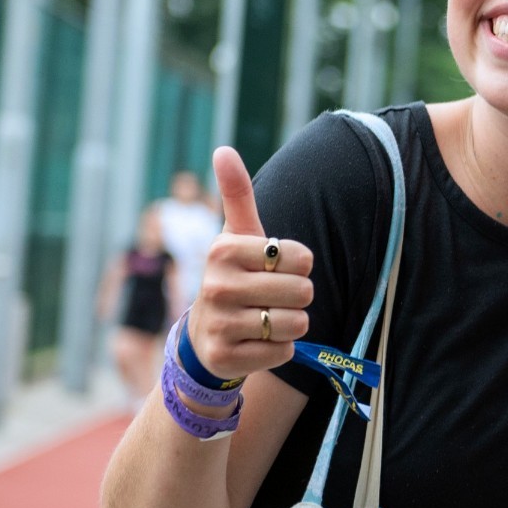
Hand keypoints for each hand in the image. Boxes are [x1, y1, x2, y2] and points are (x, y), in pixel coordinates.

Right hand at [186, 148, 315, 381]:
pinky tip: (256, 342)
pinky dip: (279, 349)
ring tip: (264, 319)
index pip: (301, 257)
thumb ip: (236, 194)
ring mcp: (220, 325)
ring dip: (290, 324)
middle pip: (303, 292)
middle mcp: (216, 286)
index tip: (275, 267)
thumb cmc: (234, 276)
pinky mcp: (227, 358)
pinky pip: (284, 352)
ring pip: (297, 324)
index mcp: (223, 250)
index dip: (300, 265)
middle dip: (297, 297)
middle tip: (271, 297)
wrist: (205, 335)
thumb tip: (224, 149)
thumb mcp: (236, 236)